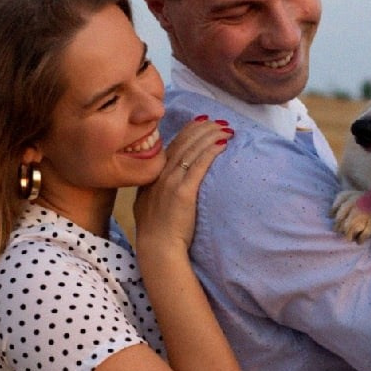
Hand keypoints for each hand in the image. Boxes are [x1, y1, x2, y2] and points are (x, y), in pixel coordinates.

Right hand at [133, 117, 231, 255]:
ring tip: (225, 128)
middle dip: (201, 129)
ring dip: (209, 135)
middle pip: (182, 143)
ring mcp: (170, 182)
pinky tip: (222, 144)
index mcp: (152, 176)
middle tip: (217, 121)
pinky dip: (210, 151)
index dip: (187, 132)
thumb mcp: (146, 204)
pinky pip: (198, 165)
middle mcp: (160, 174)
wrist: (158, 248)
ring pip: (192, 150)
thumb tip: (163, 181)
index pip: (171, 146)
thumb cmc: (155, 232)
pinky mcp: (183, 192)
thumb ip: (153, 189)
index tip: (200, 123)